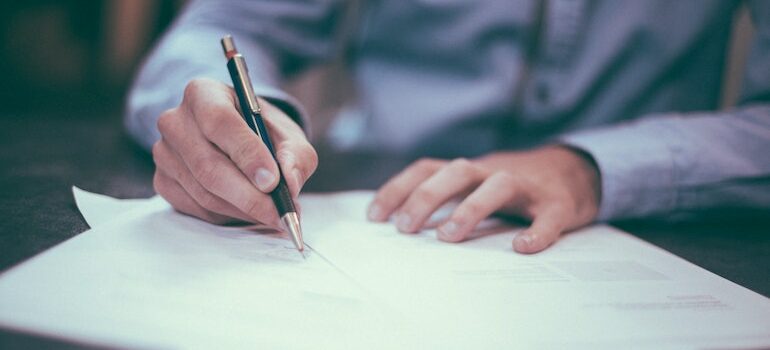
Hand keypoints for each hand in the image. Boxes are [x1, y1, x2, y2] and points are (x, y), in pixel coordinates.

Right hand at [152, 78, 316, 226]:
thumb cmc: (263, 132)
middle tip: (279, 212)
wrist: (239, 139)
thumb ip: (295, 155)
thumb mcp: (288, 135)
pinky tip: (248, 211)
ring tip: (272, 213)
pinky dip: (228, 216)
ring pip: (204, 192)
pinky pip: (196, 208)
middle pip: (208, 165)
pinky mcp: (163, 181)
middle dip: (249, 195)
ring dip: (243, 209)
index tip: (272, 181)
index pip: (219, 122)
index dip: (247, 154)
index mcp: (203, 93)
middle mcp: (176, 120)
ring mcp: (164, 153)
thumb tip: (289, 183)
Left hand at [367, 146, 600, 252]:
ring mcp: (527, 186)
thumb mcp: (475, 186)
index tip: (374, 216)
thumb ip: (446, 199)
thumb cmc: (513, 186)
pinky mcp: (558, 204)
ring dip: (470, 208)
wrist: (575, 171)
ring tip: (448, 237)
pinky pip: (548, 216)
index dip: (399, 188)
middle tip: (405, 228)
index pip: (427, 169)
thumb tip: (400, 225)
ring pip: (498, 185)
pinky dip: (537, 231)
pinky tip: (523, 247)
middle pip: (457, 172)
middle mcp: (493, 172)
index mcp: (470, 171)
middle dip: (427, 197)